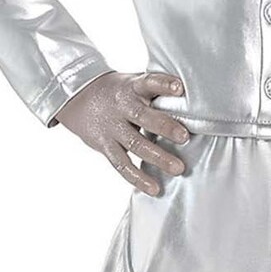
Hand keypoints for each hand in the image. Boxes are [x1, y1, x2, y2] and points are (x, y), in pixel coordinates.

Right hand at [54, 70, 189, 196]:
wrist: (77, 97)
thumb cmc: (118, 91)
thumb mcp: (132, 83)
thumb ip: (156, 91)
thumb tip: (193, 98)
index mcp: (131, 87)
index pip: (148, 82)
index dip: (163, 84)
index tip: (180, 88)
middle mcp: (120, 107)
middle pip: (142, 116)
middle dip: (164, 127)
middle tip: (184, 137)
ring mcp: (112, 127)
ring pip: (135, 144)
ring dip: (157, 157)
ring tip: (178, 169)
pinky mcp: (105, 145)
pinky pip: (122, 165)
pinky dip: (138, 178)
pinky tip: (155, 189)